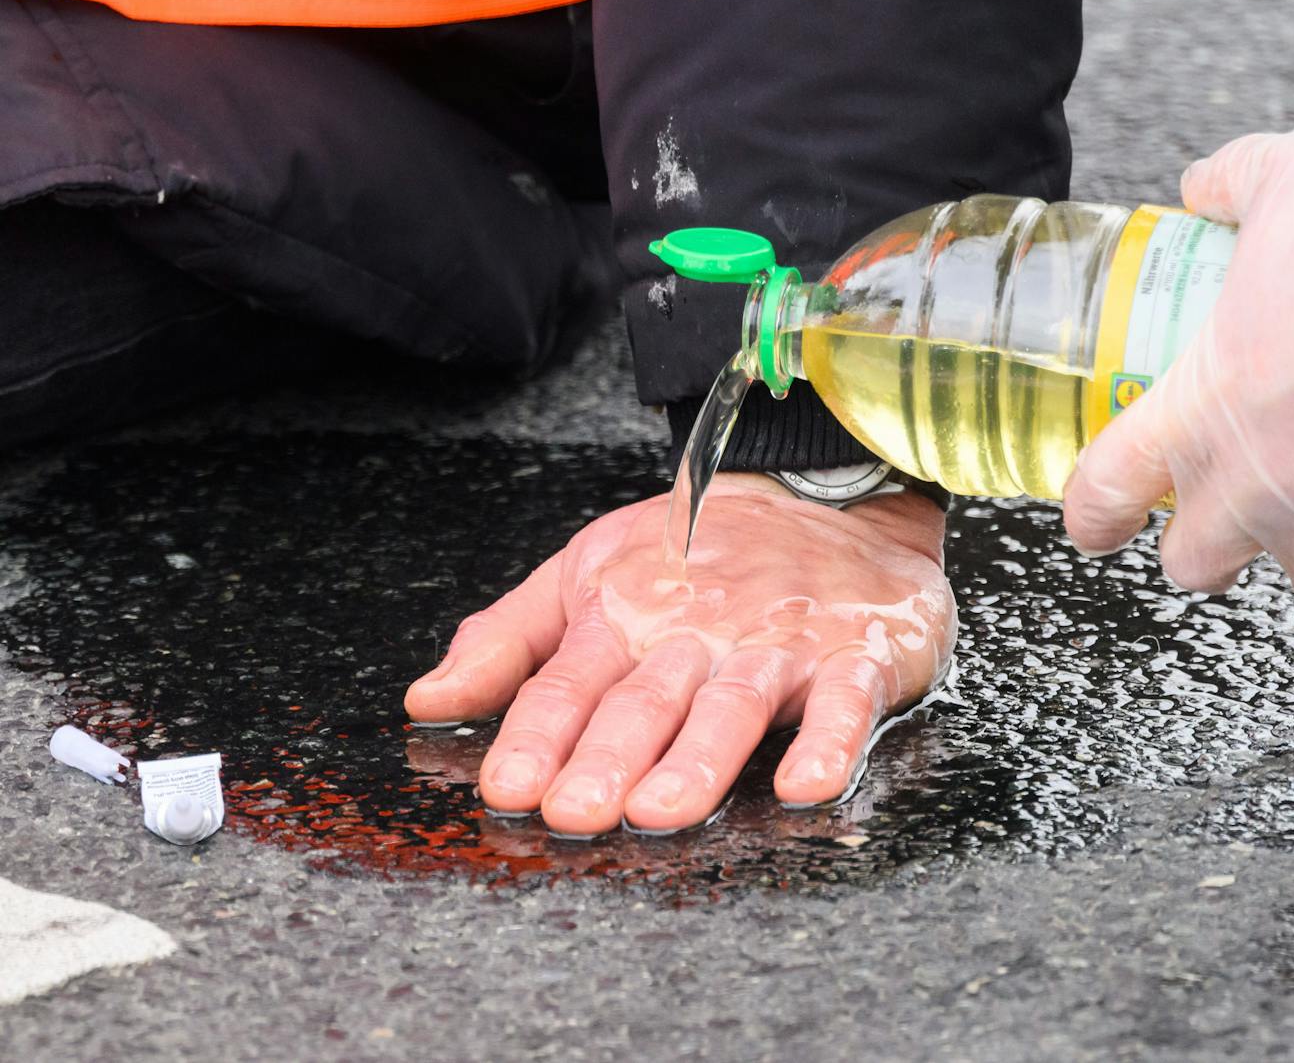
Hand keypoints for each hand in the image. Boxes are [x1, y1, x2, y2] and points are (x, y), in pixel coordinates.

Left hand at [404, 475, 954, 833]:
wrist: (831, 493)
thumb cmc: (701, 547)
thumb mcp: (588, 570)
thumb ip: (509, 641)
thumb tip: (425, 699)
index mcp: (627, 613)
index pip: (571, 681)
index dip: (539, 733)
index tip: (508, 786)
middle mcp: (699, 630)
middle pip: (647, 699)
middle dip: (607, 757)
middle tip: (574, 812)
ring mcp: (779, 643)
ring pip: (734, 704)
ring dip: (698, 758)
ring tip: (661, 810)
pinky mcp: (855, 655)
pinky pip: (844, 701)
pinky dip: (828, 742)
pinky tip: (804, 784)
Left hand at [1062, 105, 1293, 609]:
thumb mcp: (1275, 183)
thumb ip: (1232, 190)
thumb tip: (1208, 188)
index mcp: (1198, 411)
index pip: (1108, 488)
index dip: (1098, 512)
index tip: (1101, 521)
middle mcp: (1257, 487)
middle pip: (1200, 566)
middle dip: (1216, 549)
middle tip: (1244, 514)